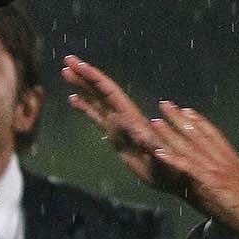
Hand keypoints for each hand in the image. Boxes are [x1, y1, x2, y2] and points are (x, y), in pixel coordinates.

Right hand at [62, 55, 183, 191]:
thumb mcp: (160, 160)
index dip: (94, 78)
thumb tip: (141, 136)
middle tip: (67, 59)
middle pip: (101, 91)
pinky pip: (96, 117)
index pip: (110, 93)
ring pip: (97, 101)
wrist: (174, 178)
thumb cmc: (169, 172)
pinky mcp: (116, 137)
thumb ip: (151, 148)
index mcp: (131, 119)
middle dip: (85, 75)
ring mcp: (119, 126)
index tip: (78, 65)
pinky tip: (73, 100)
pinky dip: (84, 107)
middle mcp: (123, 118)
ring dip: (82, 87)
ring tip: (65, 72)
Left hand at [145, 101, 238, 225]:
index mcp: (229, 157)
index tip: (185, 109)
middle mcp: (221, 158)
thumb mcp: (237, 181)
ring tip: (155, 122)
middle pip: (197, 133)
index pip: (212, 133)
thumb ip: (224, 173)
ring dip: (170, 133)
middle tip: (164, 104)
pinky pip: (187, 167)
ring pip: (188, 146)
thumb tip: (214, 172)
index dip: (198, 120)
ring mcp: (214, 168)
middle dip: (178, 118)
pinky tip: (158, 153)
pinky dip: (172, 159)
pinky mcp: (209, 180)